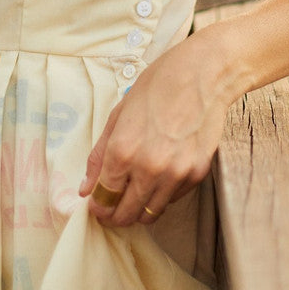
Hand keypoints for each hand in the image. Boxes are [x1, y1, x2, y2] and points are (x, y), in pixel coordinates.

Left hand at [79, 35, 229, 227]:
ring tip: (136, 192)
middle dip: (115, 214)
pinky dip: (163, 194)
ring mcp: (175, 174)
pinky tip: (161, 174)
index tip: (98, 205)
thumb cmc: (158, 85)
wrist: (203, 74)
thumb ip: (100, 154)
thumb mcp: (119, 113)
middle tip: (114, 205)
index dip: (97, 206)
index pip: (103, 200)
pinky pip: (173, 199)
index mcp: (123, 151)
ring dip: (139, 209)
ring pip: (150, 214)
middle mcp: (148, 168)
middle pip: (125, 214)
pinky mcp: (196, 174)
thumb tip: (85, 188)